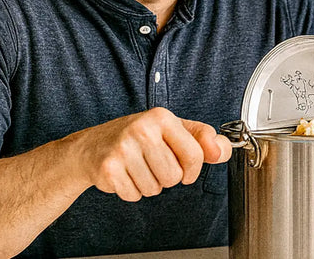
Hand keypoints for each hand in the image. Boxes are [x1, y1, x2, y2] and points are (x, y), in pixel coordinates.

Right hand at [68, 107, 231, 200]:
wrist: (91, 147)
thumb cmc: (138, 138)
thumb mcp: (173, 130)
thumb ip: (203, 140)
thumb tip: (222, 150)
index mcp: (162, 117)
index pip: (195, 155)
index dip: (193, 169)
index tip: (186, 168)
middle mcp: (142, 129)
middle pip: (174, 177)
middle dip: (168, 177)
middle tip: (153, 163)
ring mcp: (123, 148)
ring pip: (155, 188)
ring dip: (149, 185)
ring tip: (138, 168)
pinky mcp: (108, 168)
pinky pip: (135, 195)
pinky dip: (132, 191)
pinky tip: (125, 175)